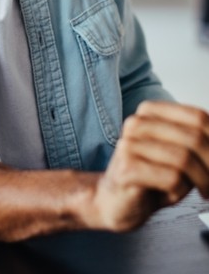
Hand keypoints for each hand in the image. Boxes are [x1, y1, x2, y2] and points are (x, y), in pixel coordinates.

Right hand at [93, 101, 208, 230]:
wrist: (115, 203)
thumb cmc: (150, 179)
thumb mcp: (177, 156)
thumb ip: (195, 145)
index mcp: (150, 112)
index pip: (197, 117)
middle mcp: (137, 123)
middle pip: (193, 136)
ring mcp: (129, 144)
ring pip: (183, 157)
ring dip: (201, 180)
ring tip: (202, 191)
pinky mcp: (127, 169)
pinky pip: (171, 178)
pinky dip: (181, 190)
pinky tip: (173, 194)